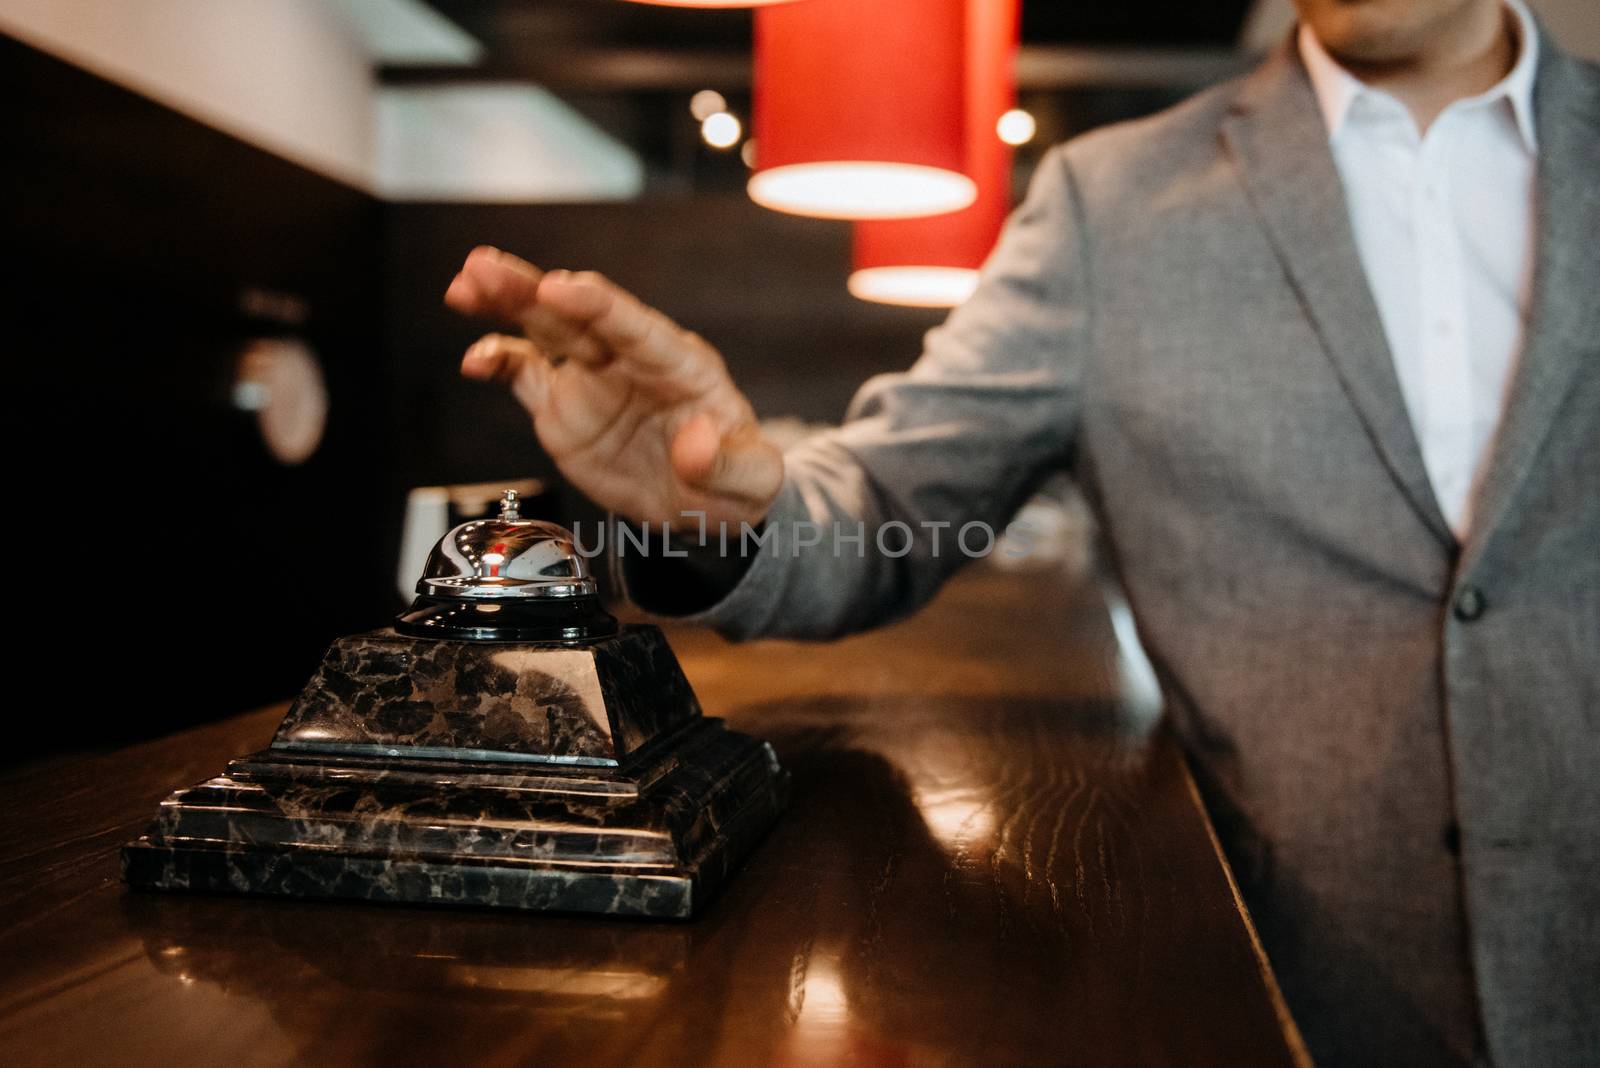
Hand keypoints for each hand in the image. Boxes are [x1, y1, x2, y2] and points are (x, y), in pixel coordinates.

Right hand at [445, 246, 783, 530]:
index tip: (558, 288)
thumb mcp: (753, 480)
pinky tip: (474, 360)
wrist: (705, 503)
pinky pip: (525, 374)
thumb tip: (694, 445)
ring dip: (505, 304)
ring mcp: (593, 377)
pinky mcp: (563, 404)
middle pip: (579, 315)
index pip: (635, 326)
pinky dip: (498, 361)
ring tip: (464, 286)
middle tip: (486, 268)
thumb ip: (730, 464)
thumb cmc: (736, 479)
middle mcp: (630, 359)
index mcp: (680, 364)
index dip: (596, 306)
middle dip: (533, 289)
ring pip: (544, 329)